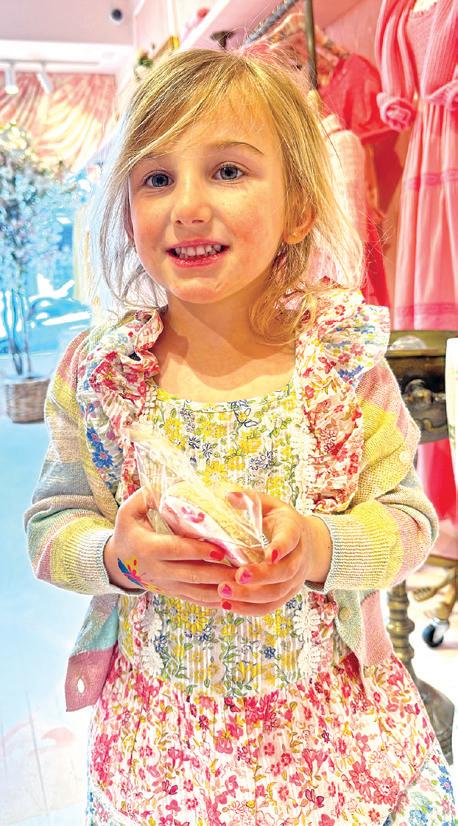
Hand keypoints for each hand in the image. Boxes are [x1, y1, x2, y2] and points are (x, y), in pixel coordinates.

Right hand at [104, 488, 236, 607]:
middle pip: (191, 574)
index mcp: (147, 547)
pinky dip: (214, 600)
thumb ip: (149, 495)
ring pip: (196, 591)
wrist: (117, 561)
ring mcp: (165, 585)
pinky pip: (195, 600)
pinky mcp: (172, 593)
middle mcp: (156, 570)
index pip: (176, 550)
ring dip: (220, 589)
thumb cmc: (128, 530)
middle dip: (218, 572)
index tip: (221, 549)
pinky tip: (233, 596)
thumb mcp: (130, 509)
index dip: (199, 550)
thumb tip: (176, 484)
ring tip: (243, 582)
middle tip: (242, 568)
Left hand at [215, 492, 331, 616]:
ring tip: (224, 591)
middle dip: (261, 576)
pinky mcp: (284, 594)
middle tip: (237, 575)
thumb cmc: (279, 520)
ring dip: (250, 596)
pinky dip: (249, 609)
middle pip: (284, 572)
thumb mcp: (268, 504)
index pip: (290, 540)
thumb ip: (249, 499)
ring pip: (276, 593)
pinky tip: (227, 605)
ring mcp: (293, 580)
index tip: (269, 554)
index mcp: (294, 530)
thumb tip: (229, 496)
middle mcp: (298, 558)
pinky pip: (269, 607)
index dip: (281, 548)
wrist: (305, 543)